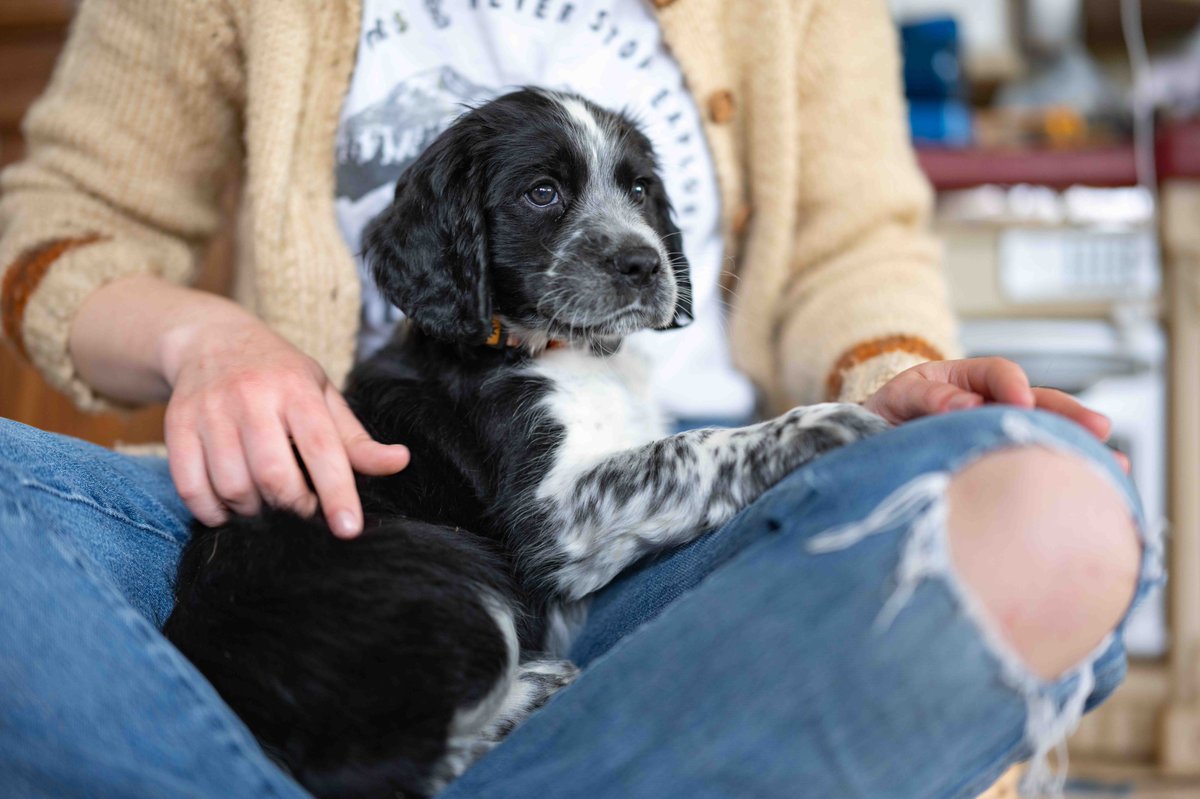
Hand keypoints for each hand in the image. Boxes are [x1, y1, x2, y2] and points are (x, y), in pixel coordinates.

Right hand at [159, 313, 409, 536]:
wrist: (210, 339)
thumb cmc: (278, 375)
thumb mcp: (322, 395)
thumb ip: (356, 438)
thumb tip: (400, 462)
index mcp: (296, 389)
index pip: (321, 449)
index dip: (336, 493)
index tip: (349, 529)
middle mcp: (251, 397)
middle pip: (272, 474)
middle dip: (292, 506)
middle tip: (301, 509)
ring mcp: (209, 411)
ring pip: (232, 486)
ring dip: (253, 511)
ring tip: (265, 503)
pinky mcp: (176, 426)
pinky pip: (191, 487)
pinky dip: (212, 511)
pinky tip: (228, 507)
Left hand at [863, 357, 1128, 471]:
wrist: (867, 452)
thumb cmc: (883, 420)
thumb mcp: (897, 400)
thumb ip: (927, 398)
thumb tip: (967, 406)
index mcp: (964, 381)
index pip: (997, 373)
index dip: (1011, 385)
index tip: (1020, 401)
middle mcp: (989, 406)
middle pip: (1038, 404)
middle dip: (1068, 415)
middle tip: (1097, 429)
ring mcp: (997, 436)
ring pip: (1044, 436)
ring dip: (1077, 449)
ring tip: (1111, 467)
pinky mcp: (997, 467)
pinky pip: (1032, 468)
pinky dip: (1060, 478)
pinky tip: (1090, 493)